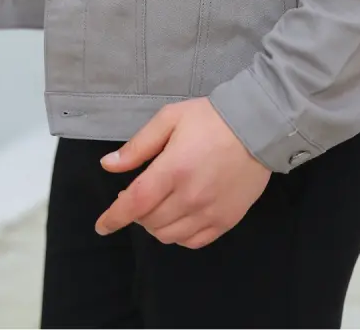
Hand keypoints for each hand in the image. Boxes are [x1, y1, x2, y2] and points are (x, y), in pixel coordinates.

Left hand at [95, 97, 270, 248]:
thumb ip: (138, 146)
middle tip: (138, 195)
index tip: (101, 225)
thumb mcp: (170, 119)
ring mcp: (209, 213)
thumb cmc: (210, 119)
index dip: (114, 218)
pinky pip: (192, 242)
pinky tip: (178, 217)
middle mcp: (190, 197)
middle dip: (136, 212)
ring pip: (168, 236)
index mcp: (173, 169)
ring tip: (158, 205)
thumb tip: (109, 165)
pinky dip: (178, 235)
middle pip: (149, 221)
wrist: (258, 127)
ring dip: (155, 225)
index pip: (135, 203)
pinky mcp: (225, 221)